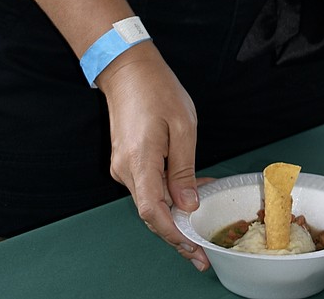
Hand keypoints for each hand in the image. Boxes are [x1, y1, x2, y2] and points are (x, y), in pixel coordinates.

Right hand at [98, 42, 209, 270]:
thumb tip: (187, 204)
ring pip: (148, 201)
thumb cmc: (157, 90)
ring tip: (201, 218)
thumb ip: (184, 168)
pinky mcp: (125, 161)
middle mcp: (125, 170)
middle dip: (176, 234)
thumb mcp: (182, 125)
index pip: (153, 212)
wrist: (127, 69)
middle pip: (150, 213)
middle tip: (200, 253)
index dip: (173, 234)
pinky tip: (187, 192)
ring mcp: (122, 166)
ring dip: (173, 213)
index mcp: (140, 161)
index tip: (193, 249)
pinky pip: (146, 186)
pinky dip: (165, 195)